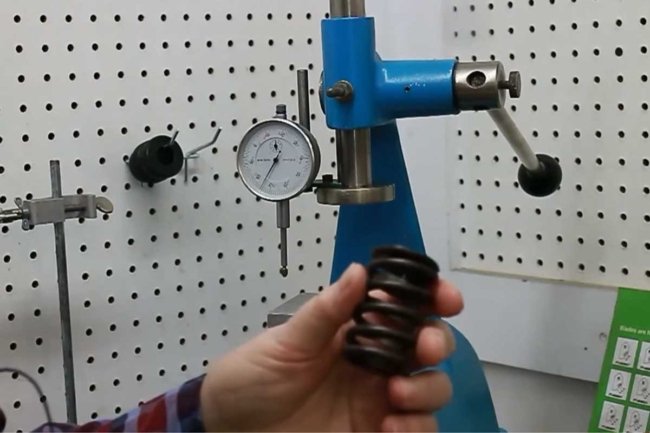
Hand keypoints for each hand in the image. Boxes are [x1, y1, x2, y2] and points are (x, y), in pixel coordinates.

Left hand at [200, 264, 463, 431]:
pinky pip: (418, 429)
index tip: (445, 297)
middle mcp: (376, 361)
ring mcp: (379, 399)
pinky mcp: (377, 431)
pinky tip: (390, 426)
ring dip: (428, 388)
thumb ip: (326, 311)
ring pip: (433, 387)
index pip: (404, 307)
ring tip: (396, 394)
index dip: (432, 297)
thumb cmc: (254, 378)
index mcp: (356, 330)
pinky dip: (417, 427)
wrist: (232, 429)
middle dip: (437, 341)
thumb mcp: (285, 342)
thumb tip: (360, 270)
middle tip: (424, 348)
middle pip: (429, 345)